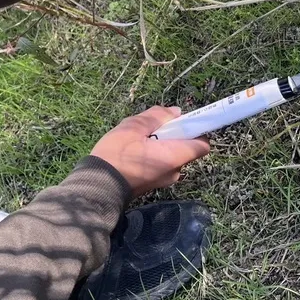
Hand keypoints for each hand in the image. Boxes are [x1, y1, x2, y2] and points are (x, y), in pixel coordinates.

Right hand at [91, 106, 209, 197]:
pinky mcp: (153, 184)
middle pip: (185, 148)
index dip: (196, 130)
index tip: (181, 121)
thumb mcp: (133, 127)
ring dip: (159, 144)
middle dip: (172, 134)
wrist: (97, 187)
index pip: (202, 145)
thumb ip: (158, 116)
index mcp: (174, 157)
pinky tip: (133, 150)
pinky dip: (153, 154)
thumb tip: (176, 113)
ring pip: (170, 155)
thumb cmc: (116, 155)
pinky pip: (160, 163)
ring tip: (137, 138)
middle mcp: (175, 171)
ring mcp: (164, 180)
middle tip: (150, 127)